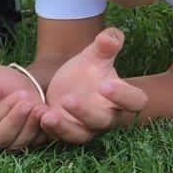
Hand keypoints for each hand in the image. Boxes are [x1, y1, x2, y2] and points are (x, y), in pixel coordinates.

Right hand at [0, 63, 48, 150]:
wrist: (20, 86)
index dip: (2, 110)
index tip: (19, 95)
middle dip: (16, 119)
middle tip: (29, 102)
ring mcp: (1, 145)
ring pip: (15, 144)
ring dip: (30, 125)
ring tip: (40, 107)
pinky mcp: (20, 146)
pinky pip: (31, 145)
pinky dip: (40, 130)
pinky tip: (46, 115)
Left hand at [39, 27, 146, 143]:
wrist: (64, 85)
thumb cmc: (87, 71)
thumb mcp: (94, 57)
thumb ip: (106, 46)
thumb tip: (112, 35)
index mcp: (121, 99)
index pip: (135, 101)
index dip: (124, 96)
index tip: (105, 84)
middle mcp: (107, 117)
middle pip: (103, 121)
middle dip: (86, 112)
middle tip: (68, 99)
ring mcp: (86, 128)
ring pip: (80, 135)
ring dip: (64, 127)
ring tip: (47, 115)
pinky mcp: (66, 133)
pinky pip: (59, 137)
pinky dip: (49, 129)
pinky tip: (37, 115)